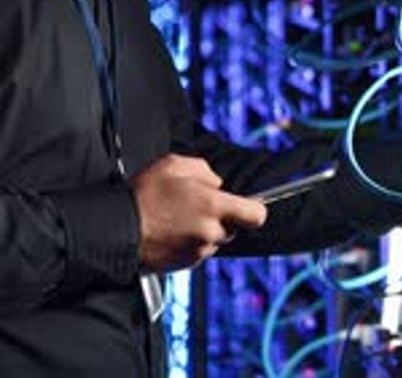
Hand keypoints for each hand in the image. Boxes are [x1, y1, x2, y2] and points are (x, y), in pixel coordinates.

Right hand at [130, 153, 266, 271]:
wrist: (117, 228)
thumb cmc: (144, 195)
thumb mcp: (175, 163)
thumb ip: (205, 170)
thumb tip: (216, 183)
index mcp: (213, 206)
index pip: (256, 215)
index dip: (254, 209)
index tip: (248, 205)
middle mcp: (210, 232)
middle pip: (233, 227)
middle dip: (220, 217)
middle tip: (197, 205)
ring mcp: (198, 251)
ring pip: (214, 240)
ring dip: (204, 230)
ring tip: (178, 217)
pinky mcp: (185, 264)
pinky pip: (198, 250)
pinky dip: (190, 241)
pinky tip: (172, 230)